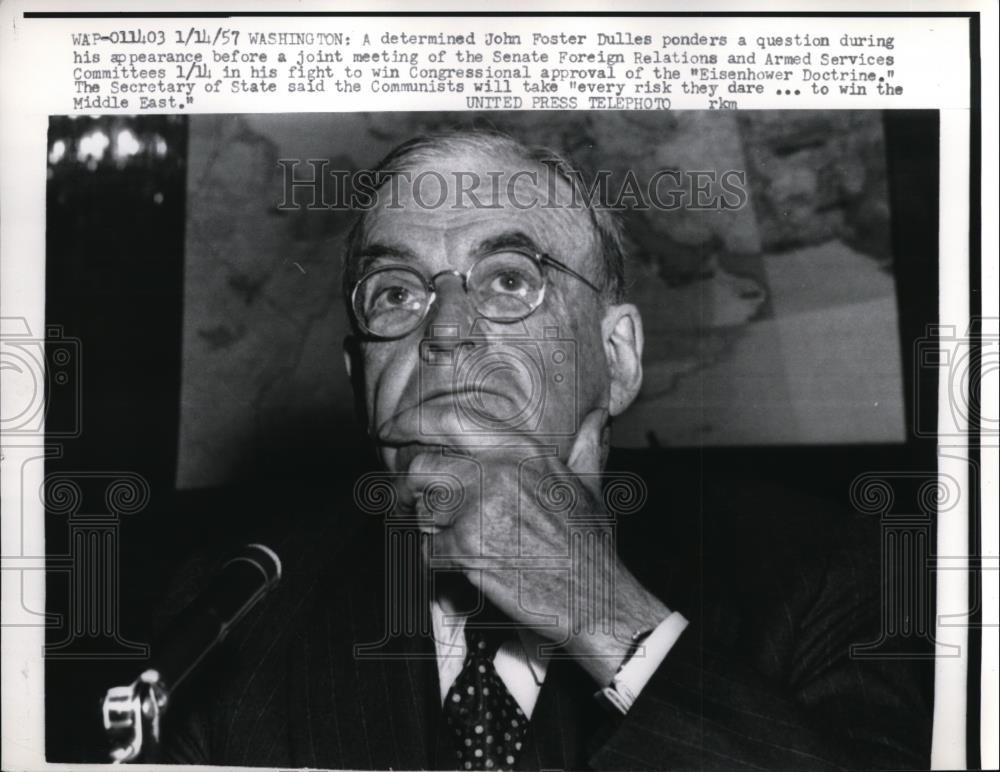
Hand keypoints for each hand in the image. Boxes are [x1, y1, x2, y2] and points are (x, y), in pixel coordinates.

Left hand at [398, 408, 669, 684]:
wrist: (594, 600)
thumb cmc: (590, 547)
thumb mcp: (589, 488)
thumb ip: (584, 448)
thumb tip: (595, 418)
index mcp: (522, 450)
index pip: (450, 420)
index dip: (411, 423)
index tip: (390, 432)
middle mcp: (497, 470)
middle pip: (421, 465)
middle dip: (407, 485)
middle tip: (406, 500)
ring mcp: (479, 508)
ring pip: (421, 509)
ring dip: (427, 528)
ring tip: (450, 540)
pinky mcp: (466, 548)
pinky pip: (428, 550)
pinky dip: (439, 563)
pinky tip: (463, 566)